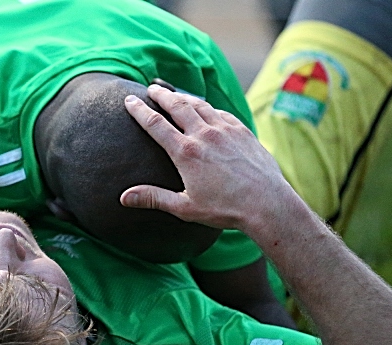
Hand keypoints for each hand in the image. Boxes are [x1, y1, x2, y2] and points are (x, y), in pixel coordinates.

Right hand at [120, 84, 290, 230]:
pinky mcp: (242, 132)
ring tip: (175, 94)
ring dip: (184, 97)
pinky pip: (221, 113)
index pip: (156, 124)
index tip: (129, 101)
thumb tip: (124, 198)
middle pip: (177, 106)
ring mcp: (225, 130)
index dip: (140, 111)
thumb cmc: (225, 209)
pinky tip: (206, 110)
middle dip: (161, 95)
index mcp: (185, 153)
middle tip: (151, 88)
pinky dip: (209, 108)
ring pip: (200, 106)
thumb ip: (153, 198)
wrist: (267, 203)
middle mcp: (204, 135)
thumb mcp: (184, 208)